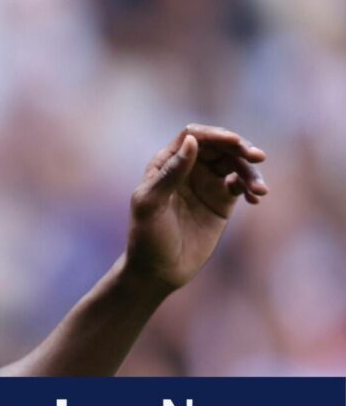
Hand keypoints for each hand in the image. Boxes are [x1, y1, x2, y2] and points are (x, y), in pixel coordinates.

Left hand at [124, 124, 267, 291]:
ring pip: (234, 164)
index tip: (236, 142)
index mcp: (165, 163)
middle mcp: (187, 168)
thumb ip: (171, 173)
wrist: (159, 270)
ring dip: (250, 171)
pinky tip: (256, 197)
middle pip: (218, 146)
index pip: (193, 136)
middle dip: (239, 147)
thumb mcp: (151, 204)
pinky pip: (241, 184)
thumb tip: (192, 141)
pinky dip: (251, 186)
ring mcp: (205, 183)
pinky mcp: (221, 201)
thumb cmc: (147, 237)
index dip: (215, 135)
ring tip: (260, 190)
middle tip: (256, 156)